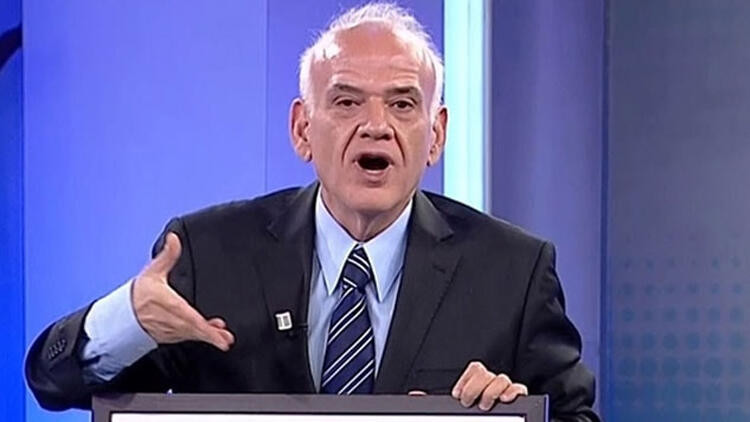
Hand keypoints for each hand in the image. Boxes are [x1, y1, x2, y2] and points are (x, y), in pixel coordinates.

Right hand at [132, 232, 234, 350]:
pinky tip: (210, 334)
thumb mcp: (153, 271)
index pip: (188, 316)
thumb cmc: (139, 294)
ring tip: (223, 339)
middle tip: (225, 340)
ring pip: (191, 335)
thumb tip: (174, 238)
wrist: (123, 313)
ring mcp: (171, 329)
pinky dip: (199, 336)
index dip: (203, 326)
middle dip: (209, 335)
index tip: (217, 330)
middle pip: (192, 329)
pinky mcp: (170, 335)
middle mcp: (170, 319)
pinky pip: (187, 336)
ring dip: (207, 337)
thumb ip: (168, 255)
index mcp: (168, 304)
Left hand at [451, 361, 527, 410]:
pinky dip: (511, 392)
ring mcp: (507, 389)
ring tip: (484, 406)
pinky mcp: (519, 397)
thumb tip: (457, 397)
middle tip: (468, 403)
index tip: (457, 395)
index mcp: (482, 382)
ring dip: (490, 392)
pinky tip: (504, 399)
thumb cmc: (477, 418)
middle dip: (473, 389)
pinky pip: (519, 389)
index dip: (465, 380)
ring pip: (501, 379)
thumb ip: (466, 401)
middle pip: (485, 374)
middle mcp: (495, 383)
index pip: (476, 369)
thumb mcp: (469, 410)